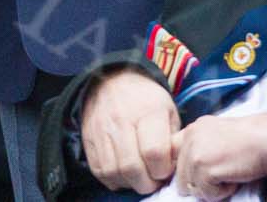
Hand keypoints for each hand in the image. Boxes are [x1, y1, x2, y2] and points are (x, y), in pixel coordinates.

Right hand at [79, 69, 179, 194]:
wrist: (112, 82)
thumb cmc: (147, 100)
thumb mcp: (168, 110)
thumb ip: (175, 138)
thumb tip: (177, 164)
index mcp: (148, 111)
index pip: (154, 151)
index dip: (162, 169)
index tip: (166, 169)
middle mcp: (122, 120)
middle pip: (132, 166)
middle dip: (147, 183)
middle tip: (154, 181)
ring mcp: (102, 130)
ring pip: (114, 172)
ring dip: (130, 183)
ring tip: (140, 178)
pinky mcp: (89, 140)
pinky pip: (99, 171)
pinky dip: (114, 180)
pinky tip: (125, 174)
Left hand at [171, 111, 266, 199]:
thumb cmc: (251, 139)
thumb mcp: (217, 134)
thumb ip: (199, 146)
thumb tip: (185, 172)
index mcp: (193, 129)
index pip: (173, 155)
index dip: (185, 169)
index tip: (201, 171)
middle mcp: (190, 138)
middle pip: (181, 178)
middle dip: (201, 182)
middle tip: (224, 171)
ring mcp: (196, 154)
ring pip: (193, 189)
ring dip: (212, 187)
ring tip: (230, 171)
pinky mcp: (205, 169)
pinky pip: (208, 195)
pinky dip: (223, 191)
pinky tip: (235, 175)